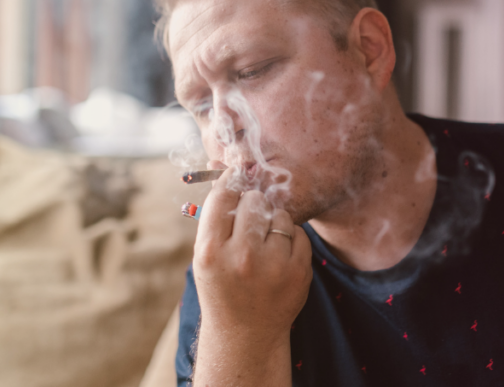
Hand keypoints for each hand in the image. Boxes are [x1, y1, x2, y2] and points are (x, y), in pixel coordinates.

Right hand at [192, 163, 311, 344]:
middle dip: (253, 206)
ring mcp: (273, 265)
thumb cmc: (221, 287)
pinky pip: (298, 233)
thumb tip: (228, 169)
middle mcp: (241, 256)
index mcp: (210, 251)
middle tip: (250, 222)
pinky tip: (279, 258)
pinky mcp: (298, 272)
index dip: (231, 182)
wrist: (245, 334)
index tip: (236, 176)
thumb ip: (216, 218)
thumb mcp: (205, 257)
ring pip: (279, 215)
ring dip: (273, 223)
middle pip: (254, 201)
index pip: (223, 196)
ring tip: (264, 247)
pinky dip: (290, 239)